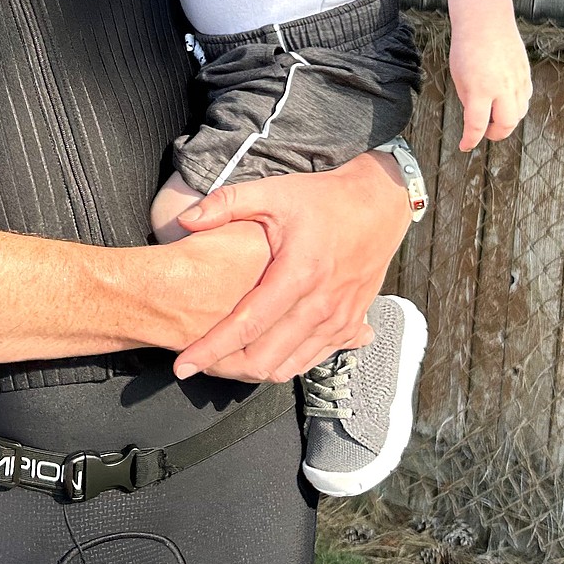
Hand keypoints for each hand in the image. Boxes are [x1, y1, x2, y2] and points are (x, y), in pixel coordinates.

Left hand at [170, 152, 411, 382]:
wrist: (379, 204)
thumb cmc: (322, 198)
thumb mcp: (272, 192)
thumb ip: (225, 204)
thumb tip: (184, 220)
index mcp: (298, 274)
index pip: (247, 325)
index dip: (212, 348)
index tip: (184, 365)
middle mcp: (321, 305)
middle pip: (267, 358)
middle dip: (228, 367)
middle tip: (199, 363)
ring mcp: (339, 320)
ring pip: (290, 367)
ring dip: (254, 371)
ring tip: (224, 364)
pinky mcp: (350, 326)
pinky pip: (312, 360)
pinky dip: (284, 364)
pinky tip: (262, 355)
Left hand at [449, 12, 531, 150]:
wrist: (486, 21)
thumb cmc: (467, 46)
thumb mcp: (458, 76)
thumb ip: (468, 99)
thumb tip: (476, 116)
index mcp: (480, 90)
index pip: (477, 126)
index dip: (470, 140)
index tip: (465, 145)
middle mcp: (502, 88)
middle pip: (506, 126)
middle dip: (494, 134)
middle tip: (483, 132)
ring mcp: (517, 82)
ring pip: (519, 114)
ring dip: (507, 121)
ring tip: (492, 115)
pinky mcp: (526, 75)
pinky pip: (525, 99)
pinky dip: (516, 106)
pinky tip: (505, 100)